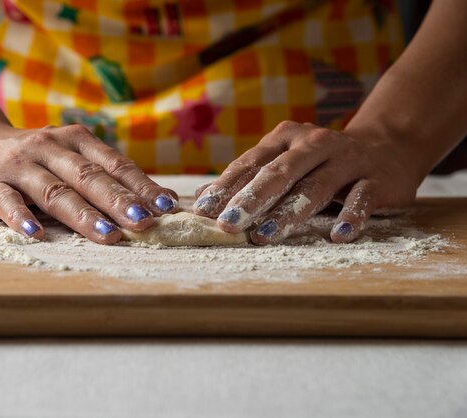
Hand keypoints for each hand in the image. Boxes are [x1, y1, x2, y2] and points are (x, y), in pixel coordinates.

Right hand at [0, 123, 177, 243]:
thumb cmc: (30, 158)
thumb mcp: (66, 157)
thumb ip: (103, 174)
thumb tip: (157, 200)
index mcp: (74, 141)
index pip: (114, 164)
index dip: (141, 185)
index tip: (166, 207)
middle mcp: (49, 148)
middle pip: (88, 177)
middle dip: (119, 201)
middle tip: (144, 223)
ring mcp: (18, 165)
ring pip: (54, 191)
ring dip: (83, 214)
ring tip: (108, 235)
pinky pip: (7, 203)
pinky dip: (22, 218)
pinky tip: (36, 234)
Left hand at [193, 121, 422, 244]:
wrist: (386, 147)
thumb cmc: (321, 162)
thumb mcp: (283, 162)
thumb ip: (247, 179)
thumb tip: (200, 199)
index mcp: (285, 138)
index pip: (250, 163)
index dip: (226, 187)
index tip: (204, 212)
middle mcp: (314, 144)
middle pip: (279, 172)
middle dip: (251, 199)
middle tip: (228, 224)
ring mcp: (347, 159)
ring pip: (316, 186)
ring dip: (289, 213)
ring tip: (264, 236)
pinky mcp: (376, 178)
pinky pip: (363, 197)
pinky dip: (351, 216)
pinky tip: (337, 235)